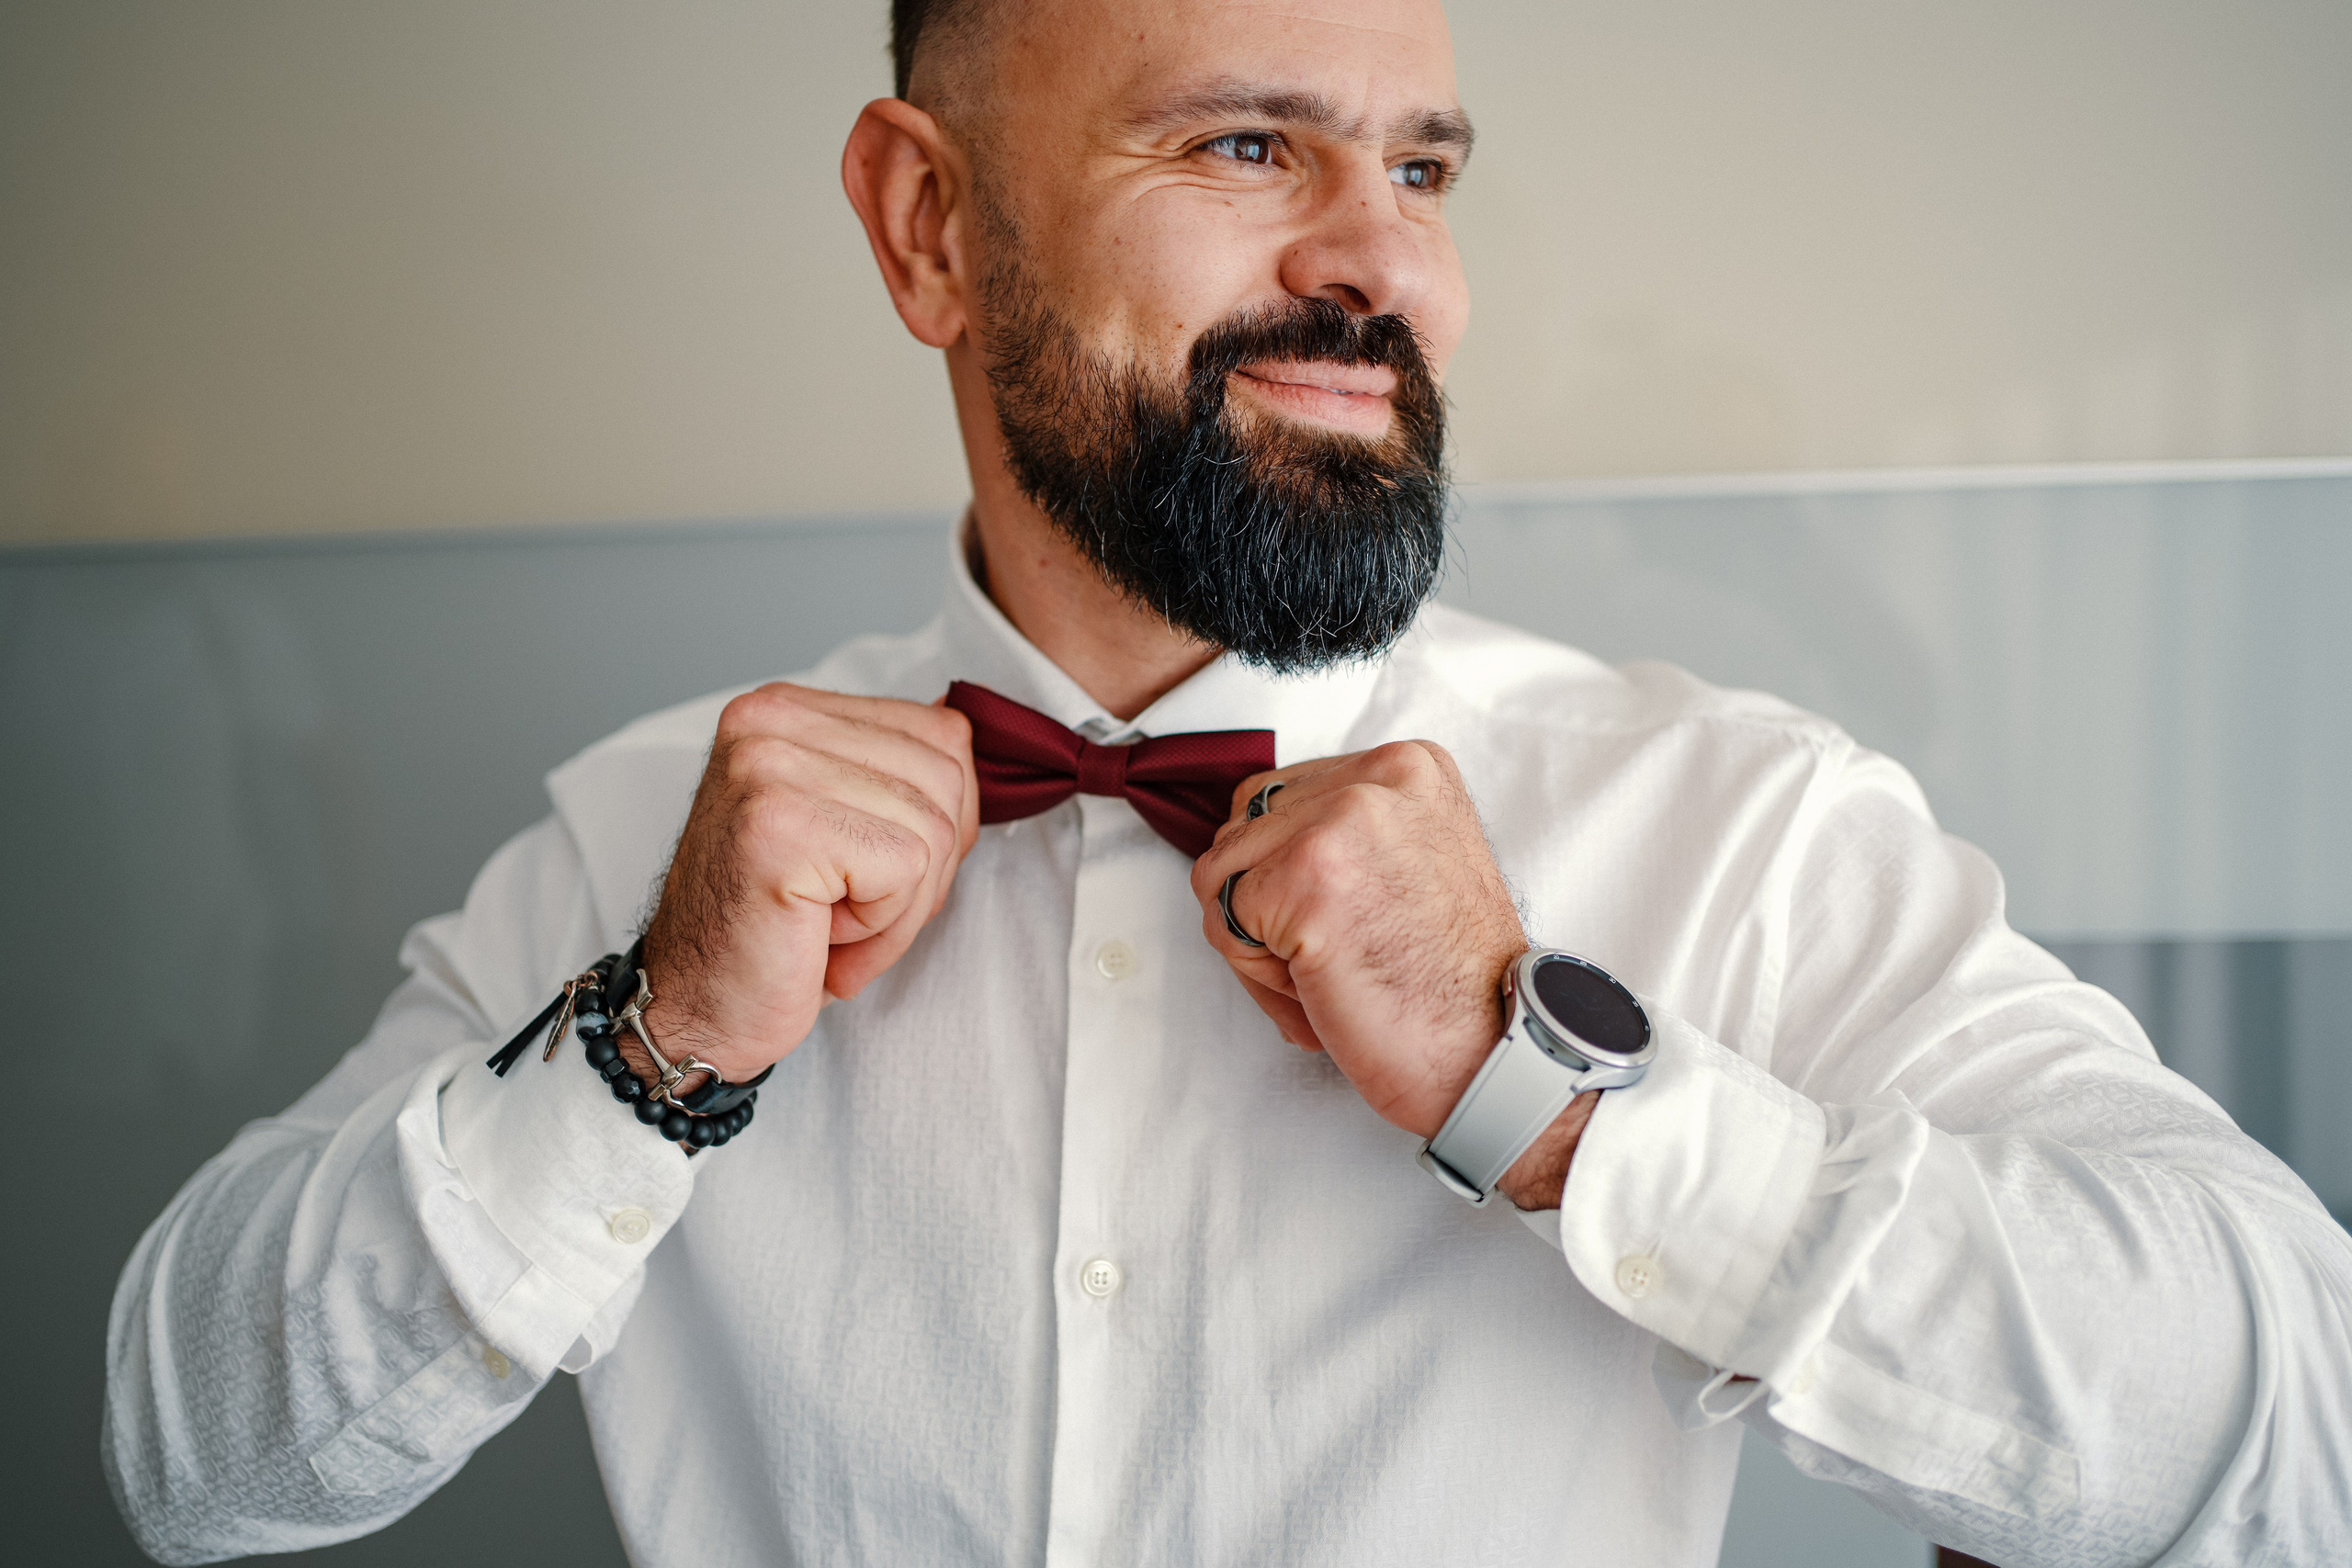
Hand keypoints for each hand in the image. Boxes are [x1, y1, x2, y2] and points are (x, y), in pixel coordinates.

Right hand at [635, 683, 977, 1085]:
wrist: (695, 1010)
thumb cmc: (777, 931)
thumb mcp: (847, 825)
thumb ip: (898, 776)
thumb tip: (969, 743)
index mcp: (788, 709)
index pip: (944, 734)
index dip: (940, 823)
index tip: (868, 872)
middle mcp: (770, 720)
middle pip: (948, 779)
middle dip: (924, 870)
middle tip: (843, 910)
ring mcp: (770, 766)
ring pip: (934, 829)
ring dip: (898, 907)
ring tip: (825, 924)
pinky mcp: (781, 825)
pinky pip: (907, 870)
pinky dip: (880, 928)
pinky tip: (817, 936)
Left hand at [1190, 741, 1588, 1208]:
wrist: (1492, 1054)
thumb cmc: (1448, 985)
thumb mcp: (1413, 862)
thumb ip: (1346, 832)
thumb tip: (1251, 833)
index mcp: (1409, 766)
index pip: (1278, 798)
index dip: (1288, 875)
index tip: (1350, 919)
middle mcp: (1378, 777)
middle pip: (1242, 830)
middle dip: (1266, 903)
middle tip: (1340, 953)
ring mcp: (1341, 820)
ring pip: (1221, 874)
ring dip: (1259, 939)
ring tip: (1335, 969)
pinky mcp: (1307, 875)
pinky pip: (1223, 921)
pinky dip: (1259, 973)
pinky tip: (1324, 986)